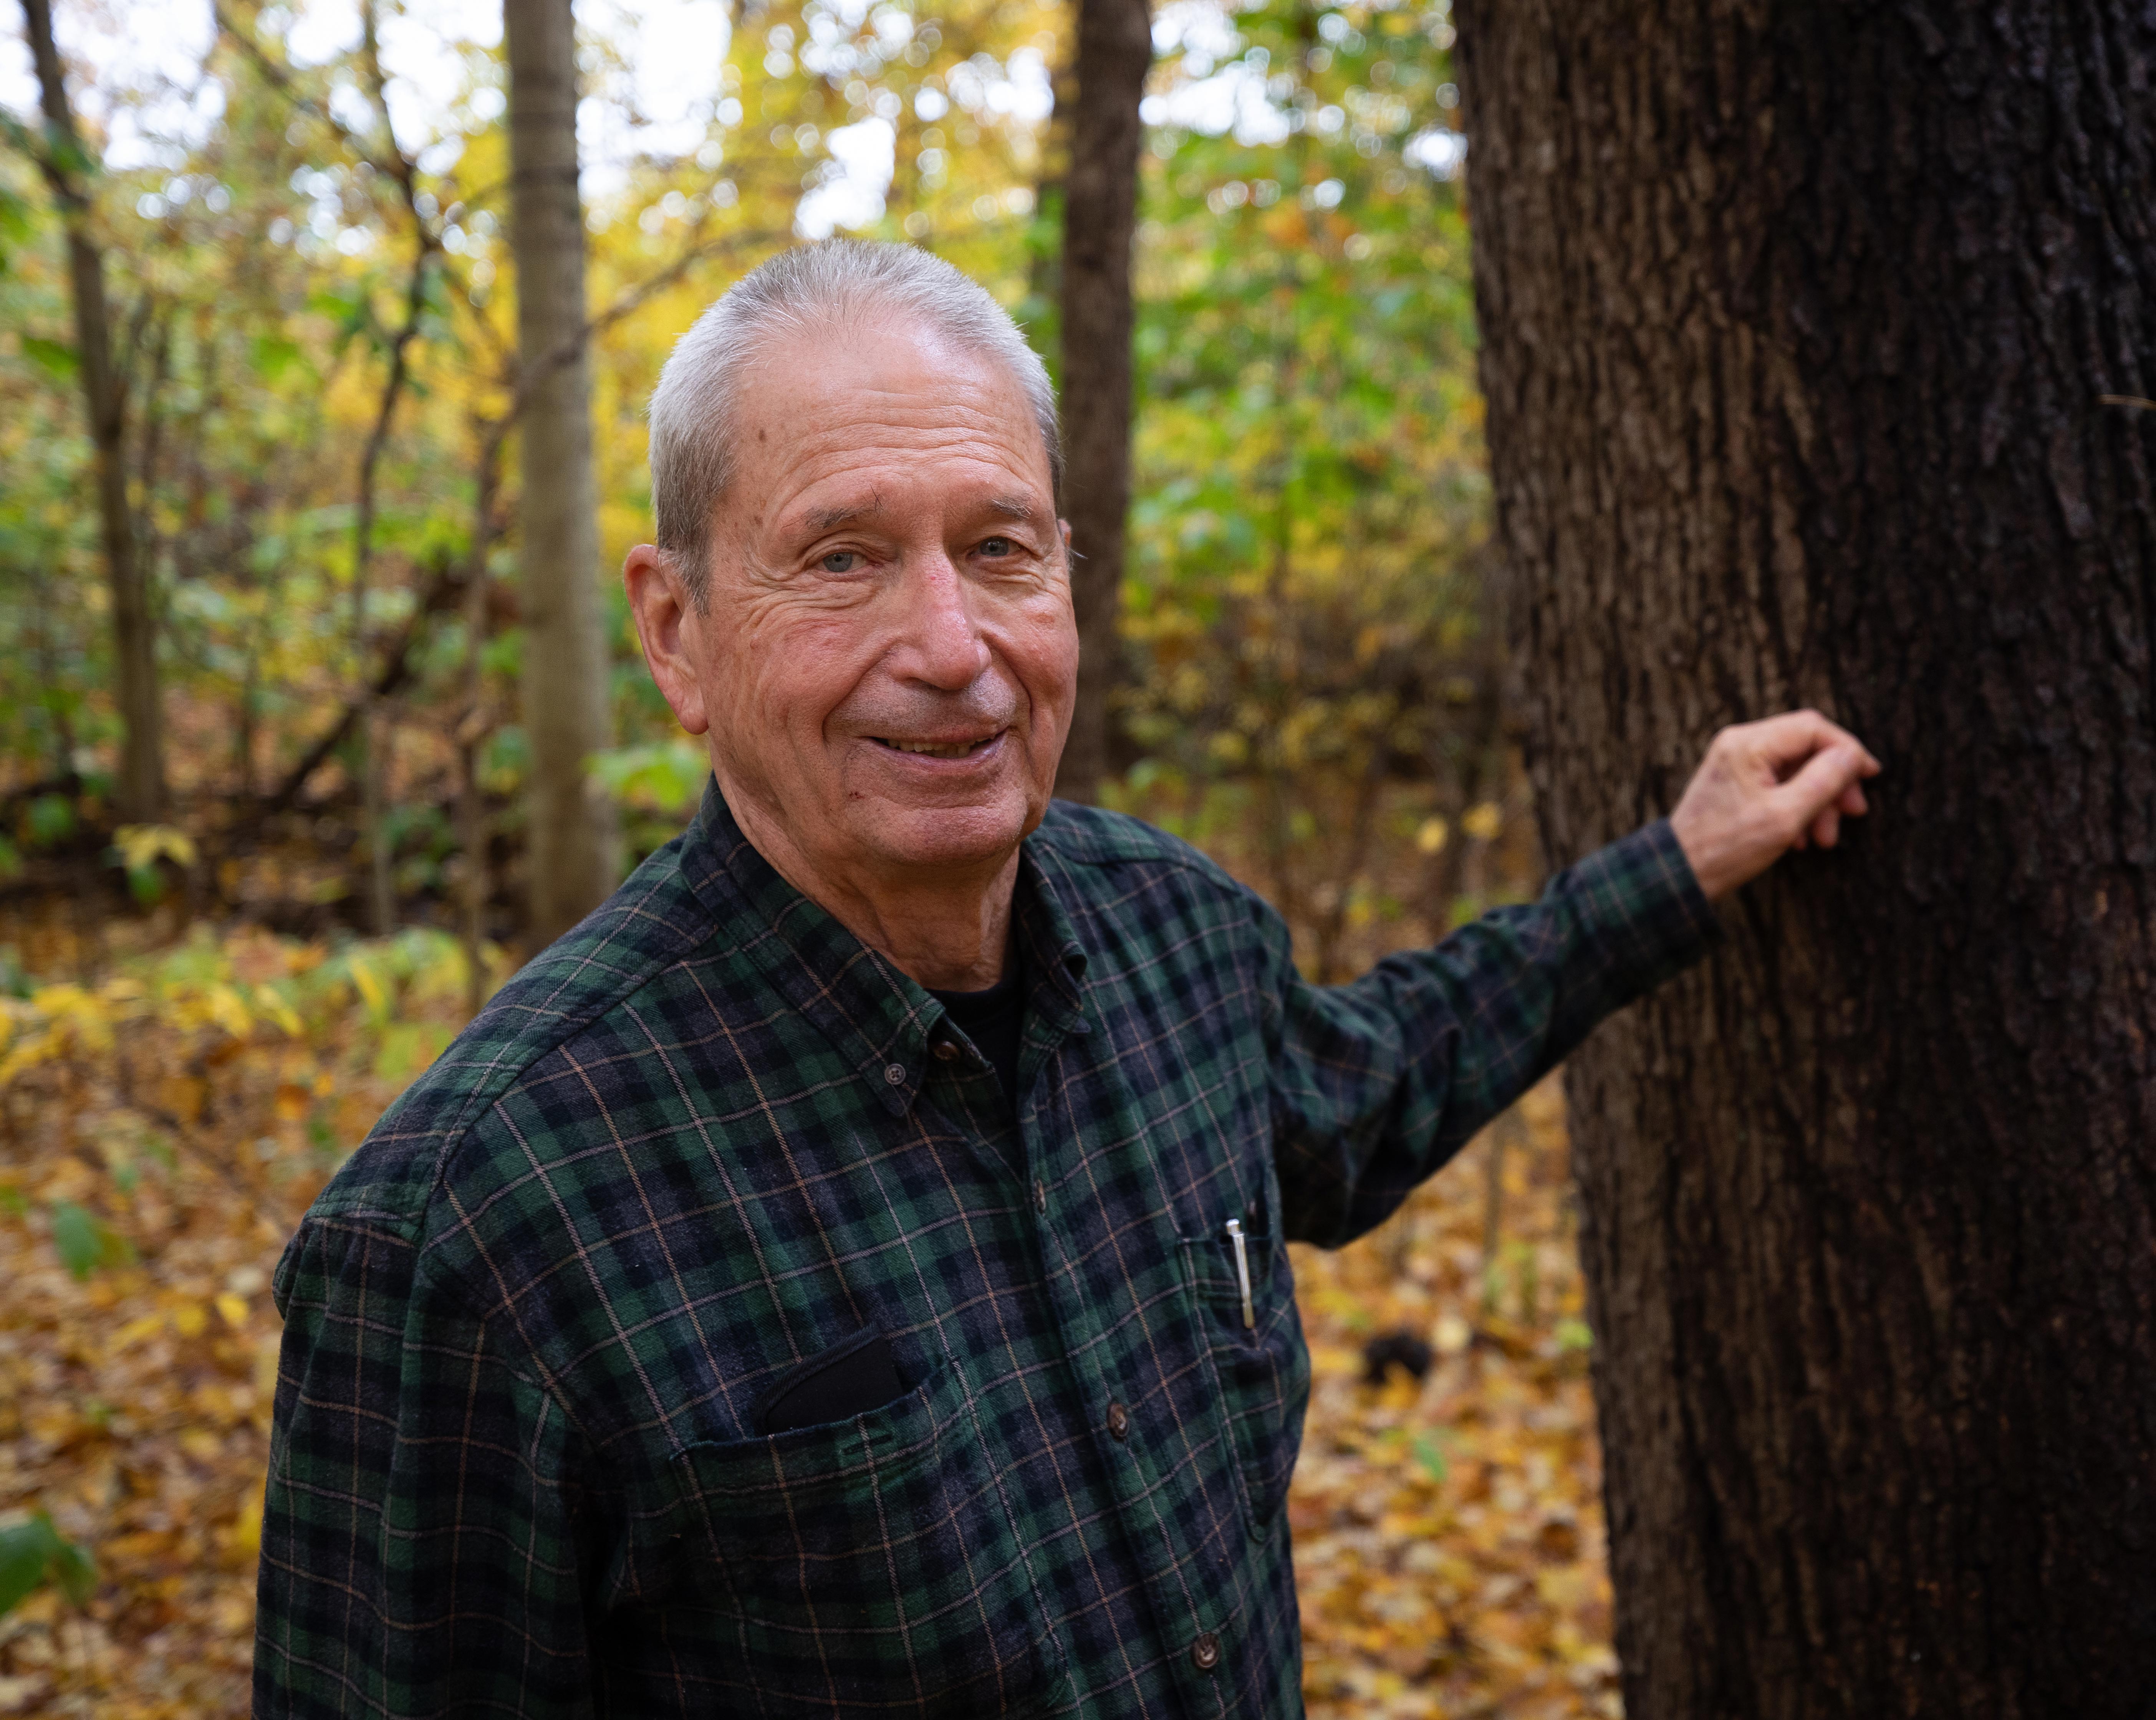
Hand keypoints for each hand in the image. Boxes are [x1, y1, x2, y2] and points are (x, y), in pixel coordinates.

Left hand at [1669, 711, 1880, 900]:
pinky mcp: (1736, 782)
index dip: (1848, 750)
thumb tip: (1853, 755)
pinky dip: (1797, 807)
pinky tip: (1802, 839)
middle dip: (1834, 782)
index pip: (1813, 728)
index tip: (1870, 776)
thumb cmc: (1727, 847)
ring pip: (1796, 769)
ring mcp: (1736, 762)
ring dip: (1818, 801)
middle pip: (1806, 748)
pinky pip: (1779, 784)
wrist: (1681, 873)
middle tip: (1853, 813)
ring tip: (1825, 838)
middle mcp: (1740, 744)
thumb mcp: (1785, 817)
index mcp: (1748, 744)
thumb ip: (1823, 781)